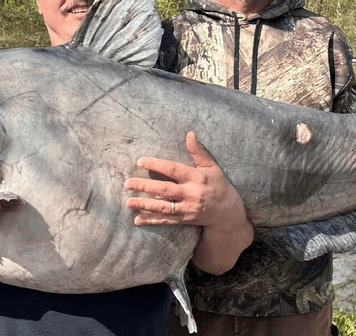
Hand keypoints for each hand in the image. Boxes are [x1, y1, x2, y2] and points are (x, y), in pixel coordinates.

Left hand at [125, 132, 251, 273]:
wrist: (228, 212)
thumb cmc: (218, 184)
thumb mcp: (211, 166)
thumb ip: (198, 151)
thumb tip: (189, 133)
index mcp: (196, 177)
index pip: (173, 169)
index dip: (156, 165)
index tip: (140, 161)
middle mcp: (191, 194)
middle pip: (164, 190)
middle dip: (145, 186)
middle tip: (127, 183)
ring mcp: (188, 209)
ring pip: (163, 207)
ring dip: (144, 205)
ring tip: (128, 202)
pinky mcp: (185, 220)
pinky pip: (166, 221)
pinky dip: (151, 221)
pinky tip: (137, 220)